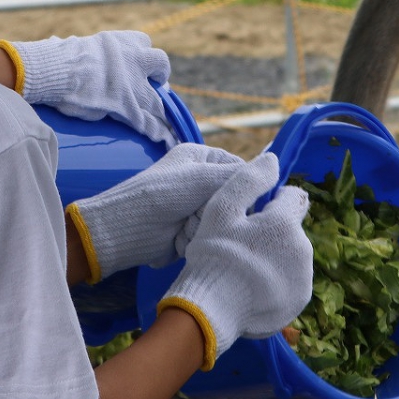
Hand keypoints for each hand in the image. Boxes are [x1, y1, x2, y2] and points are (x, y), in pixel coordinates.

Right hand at [0, 32, 175, 146]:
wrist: (61, 70)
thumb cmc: (61, 58)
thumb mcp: (77, 45)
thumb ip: (79, 50)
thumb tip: (56, 44)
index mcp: (121, 42)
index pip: (144, 43)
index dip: (144, 56)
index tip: (142, 64)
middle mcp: (134, 60)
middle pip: (161, 66)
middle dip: (161, 78)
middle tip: (158, 90)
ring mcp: (134, 85)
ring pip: (158, 100)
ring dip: (163, 111)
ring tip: (168, 125)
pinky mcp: (128, 107)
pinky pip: (148, 121)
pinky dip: (156, 131)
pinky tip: (162, 139)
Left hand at [66, 143, 243, 283]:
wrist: (124, 230)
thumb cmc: (159, 196)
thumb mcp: (201, 178)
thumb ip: (238, 175)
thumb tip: (274, 164)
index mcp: (202, 158)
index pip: (240, 170)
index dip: (245, 187)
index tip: (246, 200)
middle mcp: (200, 181)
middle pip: (233, 199)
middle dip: (216, 211)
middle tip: (198, 212)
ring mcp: (194, 208)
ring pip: (223, 221)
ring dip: (204, 227)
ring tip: (184, 225)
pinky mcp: (190, 232)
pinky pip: (209, 237)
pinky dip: (196, 239)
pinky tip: (180, 238)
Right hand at [157, 153, 312, 370]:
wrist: (211, 310)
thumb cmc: (214, 255)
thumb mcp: (222, 209)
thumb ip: (249, 180)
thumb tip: (272, 159)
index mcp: (285, 224)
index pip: (294, 198)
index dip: (275, 200)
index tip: (255, 213)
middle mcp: (303, 249)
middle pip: (291, 229)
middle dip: (273, 232)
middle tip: (242, 244)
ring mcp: (303, 278)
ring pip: (291, 256)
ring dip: (275, 256)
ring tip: (245, 268)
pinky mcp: (299, 301)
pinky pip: (290, 281)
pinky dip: (276, 281)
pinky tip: (252, 287)